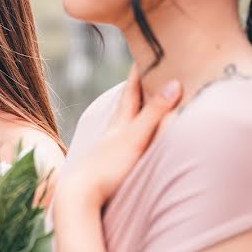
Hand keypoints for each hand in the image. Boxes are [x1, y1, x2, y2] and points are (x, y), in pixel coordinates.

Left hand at [60, 66, 180, 207]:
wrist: (78, 198)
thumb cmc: (106, 168)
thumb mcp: (135, 138)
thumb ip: (154, 114)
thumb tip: (173, 84)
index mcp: (120, 124)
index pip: (131, 92)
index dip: (138, 73)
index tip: (143, 54)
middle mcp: (111, 134)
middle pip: (124, 105)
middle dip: (134, 89)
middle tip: (141, 72)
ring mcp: (107, 151)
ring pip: (119, 124)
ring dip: (130, 112)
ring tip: (136, 104)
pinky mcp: (106, 168)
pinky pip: (119, 145)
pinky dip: (126, 136)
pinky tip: (124, 143)